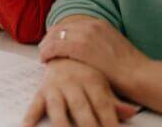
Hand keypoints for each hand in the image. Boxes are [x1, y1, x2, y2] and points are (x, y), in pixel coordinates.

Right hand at [23, 59, 139, 126]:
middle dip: (88, 125)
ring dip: (61, 124)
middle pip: (81, 108)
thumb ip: (115, 101)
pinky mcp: (43, 89)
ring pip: (58, 108)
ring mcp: (57, 85)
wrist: (65, 44)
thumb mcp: (103, 82)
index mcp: (92, 79)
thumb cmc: (87, 68)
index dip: (109, 121)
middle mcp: (73, 82)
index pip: (103, 104)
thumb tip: (131, 113)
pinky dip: (30, 117)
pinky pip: (35, 104)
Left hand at [40, 16, 149, 98]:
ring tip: (42, 56)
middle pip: (60, 28)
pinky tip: (44, 60)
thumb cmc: (129, 68)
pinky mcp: (80, 47)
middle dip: (49, 38)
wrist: (139, 74)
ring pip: (55, 36)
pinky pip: (55, 46)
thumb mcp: (113, 47)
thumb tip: (89, 51)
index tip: (52, 42)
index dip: (58, 34)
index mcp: (99, 24)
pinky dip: (47, 52)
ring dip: (46, 46)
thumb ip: (99, 43)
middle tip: (43, 49)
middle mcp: (91, 25)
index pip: (71, 25)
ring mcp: (85, 34)